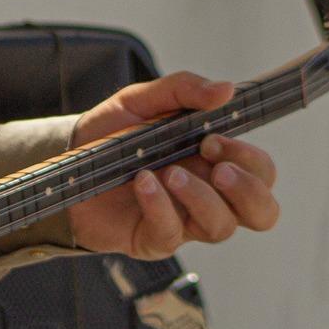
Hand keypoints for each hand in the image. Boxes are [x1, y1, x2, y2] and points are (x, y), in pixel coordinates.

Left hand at [65, 71, 280, 258]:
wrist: (66, 158)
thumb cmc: (112, 133)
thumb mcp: (144, 99)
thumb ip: (185, 89)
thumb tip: (227, 89)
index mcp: (215, 162)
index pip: (262, 172)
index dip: (250, 161)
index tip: (215, 139)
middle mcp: (208, 195)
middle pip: (263, 212)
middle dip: (248, 189)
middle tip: (216, 166)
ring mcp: (183, 221)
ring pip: (222, 227)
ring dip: (201, 197)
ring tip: (170, 172)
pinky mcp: (153, 239)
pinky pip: (171, 234)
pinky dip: (160, 206)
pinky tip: (142, 183)